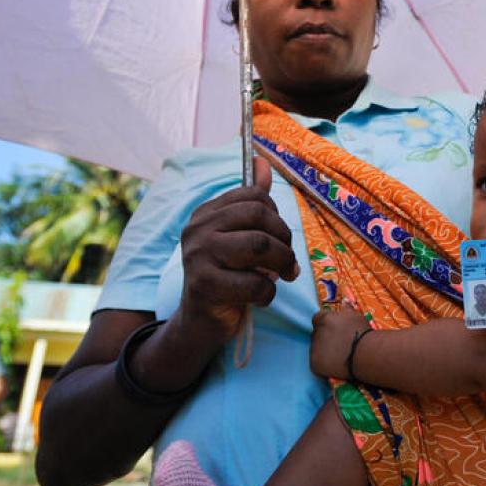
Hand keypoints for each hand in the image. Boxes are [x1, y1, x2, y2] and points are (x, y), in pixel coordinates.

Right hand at [177, 156, 299, 342]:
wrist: (199, 322)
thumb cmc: (225, 276)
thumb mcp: (238, 236)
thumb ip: (251, 202)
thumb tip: (262, 163)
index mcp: (206, 213)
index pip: (254, 196)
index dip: (276, 216)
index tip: (278, 237)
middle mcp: (198, 229)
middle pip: (259, 216)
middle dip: (283, 240)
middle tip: (287, 261)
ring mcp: (198, 256)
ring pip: (260, 246)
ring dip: (281, 264)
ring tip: (280, 277)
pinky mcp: (205, 286)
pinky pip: (255, 283)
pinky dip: (268, 293)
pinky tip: (260, 298)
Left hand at [310, 306, 369, 379]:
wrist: (366, 355)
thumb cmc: (363, 333)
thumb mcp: (355, 316)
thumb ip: (346, 309)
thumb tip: (344, 301)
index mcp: (324, 318)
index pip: (318, 318)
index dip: (326, 324)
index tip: (334, 330)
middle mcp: (316, 332)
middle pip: (317, 333)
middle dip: (325, 337)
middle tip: (339, 343)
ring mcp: (314, 349)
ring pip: (316, 348)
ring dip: (324, 350)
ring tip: (340, 355)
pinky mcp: (315, 364)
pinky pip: (317, 362)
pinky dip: (324, 363)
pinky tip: (336, 363)